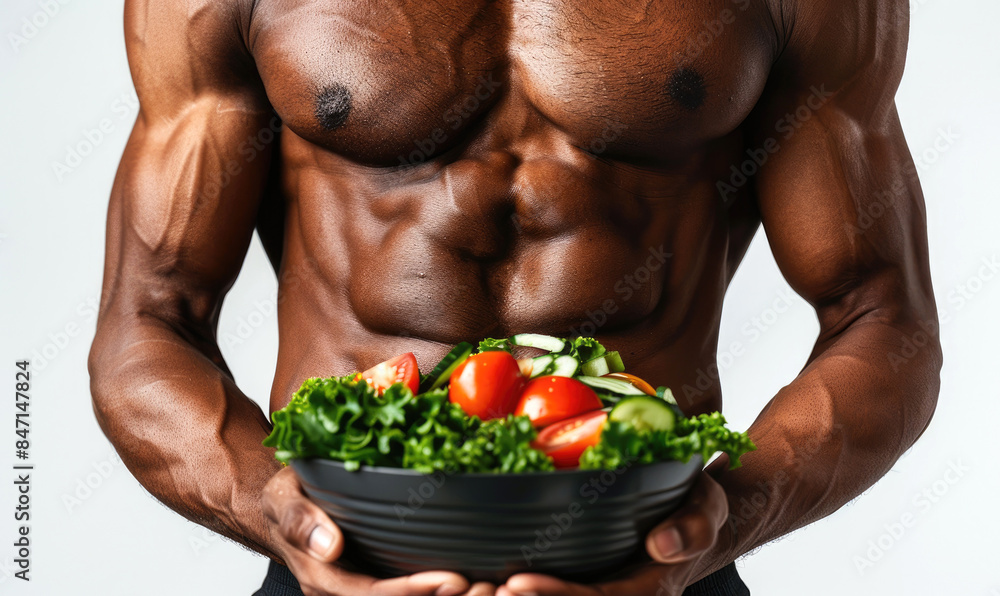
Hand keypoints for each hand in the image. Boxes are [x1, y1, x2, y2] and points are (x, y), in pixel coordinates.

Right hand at [262, 466, 488, 595]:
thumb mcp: (284, 498)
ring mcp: (365, 588)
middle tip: (487, 588)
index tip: (453, 580)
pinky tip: (481, 582)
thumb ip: (301, 519)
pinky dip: (442, 591)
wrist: (286, 505)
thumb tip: (330, 546)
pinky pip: (413, 592)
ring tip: (492, 588)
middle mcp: (347, 591)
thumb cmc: (288, 498)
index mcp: (324, 579)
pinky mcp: (382, 579)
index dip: (413, 592)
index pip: (372, 594)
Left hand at [496, 471, 729, 595]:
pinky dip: (525, 591)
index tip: (518, 583)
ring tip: (480, 589)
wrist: (691, 518)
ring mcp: (603, 593)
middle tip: (488, 590)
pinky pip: (557, 593)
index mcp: (650, 591)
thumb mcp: (708, 509)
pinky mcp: (585, 585)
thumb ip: (692, 527)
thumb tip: (660, 546)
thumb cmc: (694, 509)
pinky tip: (488, 582)